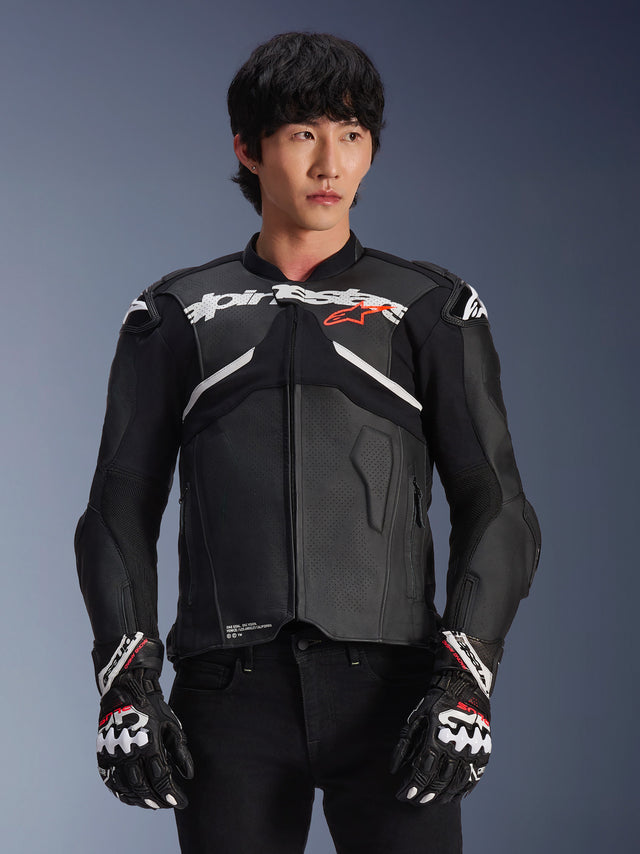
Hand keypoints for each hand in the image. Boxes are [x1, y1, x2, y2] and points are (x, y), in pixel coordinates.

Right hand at [95, 634, 193, 808]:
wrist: (125, 691)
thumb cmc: (152, 708)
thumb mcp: (172, 725)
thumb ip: (180, 751)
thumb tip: (188, 775)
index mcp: (148, 742)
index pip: (160, 778)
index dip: (172, 794)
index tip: (182, 802)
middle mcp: (128, 751)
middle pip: (143, 787)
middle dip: (158, 800)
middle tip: (168, 804)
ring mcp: (113, 755)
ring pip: (126, 789)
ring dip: (141, 800)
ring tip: (154, 804)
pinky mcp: (103, 757)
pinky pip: (112, 784)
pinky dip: (123, 795)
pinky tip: (134, 798)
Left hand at [390, 631, 495, 805]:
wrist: (464, 685)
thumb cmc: (436, 701)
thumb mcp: (415, 718)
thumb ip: (404, 744)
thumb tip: (393, 769)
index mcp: (437, 739)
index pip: (423, 773)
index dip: (412, 787)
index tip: (403, 796)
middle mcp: (456, 748)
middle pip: (439, 782)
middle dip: (425, 794)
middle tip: (415, 801)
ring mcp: (472, 751)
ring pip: (457, 784)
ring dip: (443, 796)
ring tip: (432, 801)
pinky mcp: (484, 751)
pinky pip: (474, 777)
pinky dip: (464, 790)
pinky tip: (455, 796)